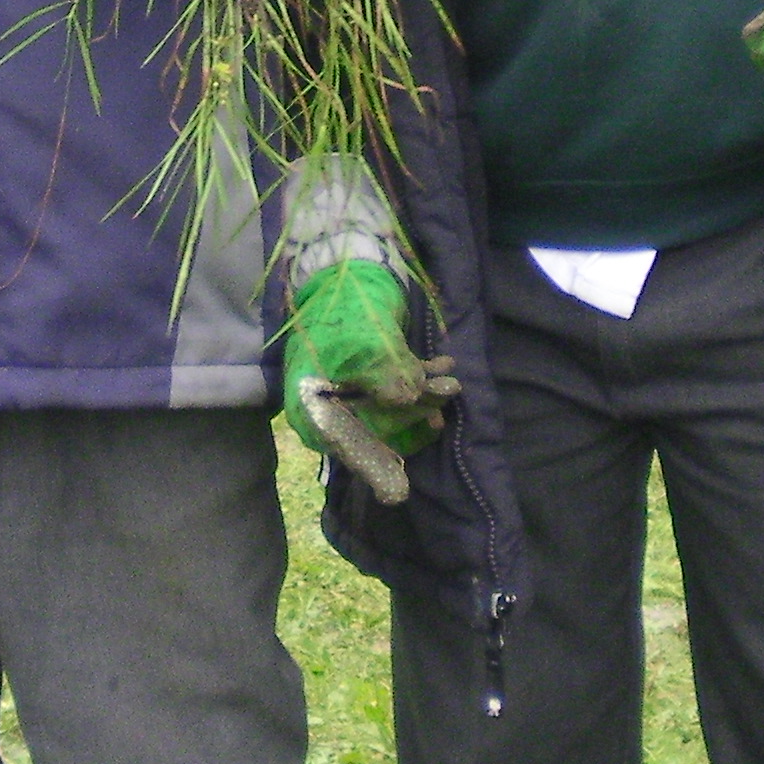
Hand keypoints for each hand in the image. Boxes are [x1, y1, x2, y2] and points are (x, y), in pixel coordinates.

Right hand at [279, 258, 456, 499]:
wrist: (341, 271)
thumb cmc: (342, 309)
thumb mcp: (364, 342)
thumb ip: (386, 373)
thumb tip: (407, 397)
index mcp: (312, 408)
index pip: (346, 446)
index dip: (374, 467)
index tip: (398, 493)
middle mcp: (329, 409)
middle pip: (373, 431)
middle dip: (410, 420)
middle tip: (442, 411)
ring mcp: (349, 394)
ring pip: (392, 410)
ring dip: (423, 399)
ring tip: (451, 386)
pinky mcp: (369, 378)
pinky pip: (398, 390)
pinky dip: (422, 382)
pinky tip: (445, 370)